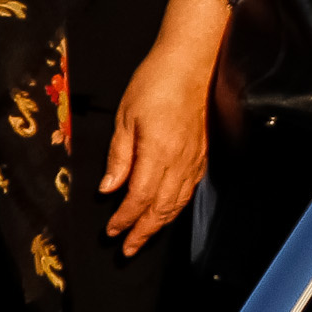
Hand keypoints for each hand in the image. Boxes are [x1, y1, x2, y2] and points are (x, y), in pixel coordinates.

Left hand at [98, 0, 245, 255]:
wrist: (191, 62)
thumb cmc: (156, 82)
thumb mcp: (125, 116)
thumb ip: (119, 156)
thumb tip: (109, 188)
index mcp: (158, 152)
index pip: (140, 198)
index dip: (125, 219)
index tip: (111, 232)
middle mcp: (180, 161)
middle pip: (162, 208)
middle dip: (143, 231)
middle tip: (126, 249)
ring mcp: (195, 159)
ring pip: (178, 203)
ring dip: (160, 224)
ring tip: (144, 237)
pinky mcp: (202, 153)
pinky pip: (189, 189)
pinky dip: (177, 207)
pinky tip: (168, 211)